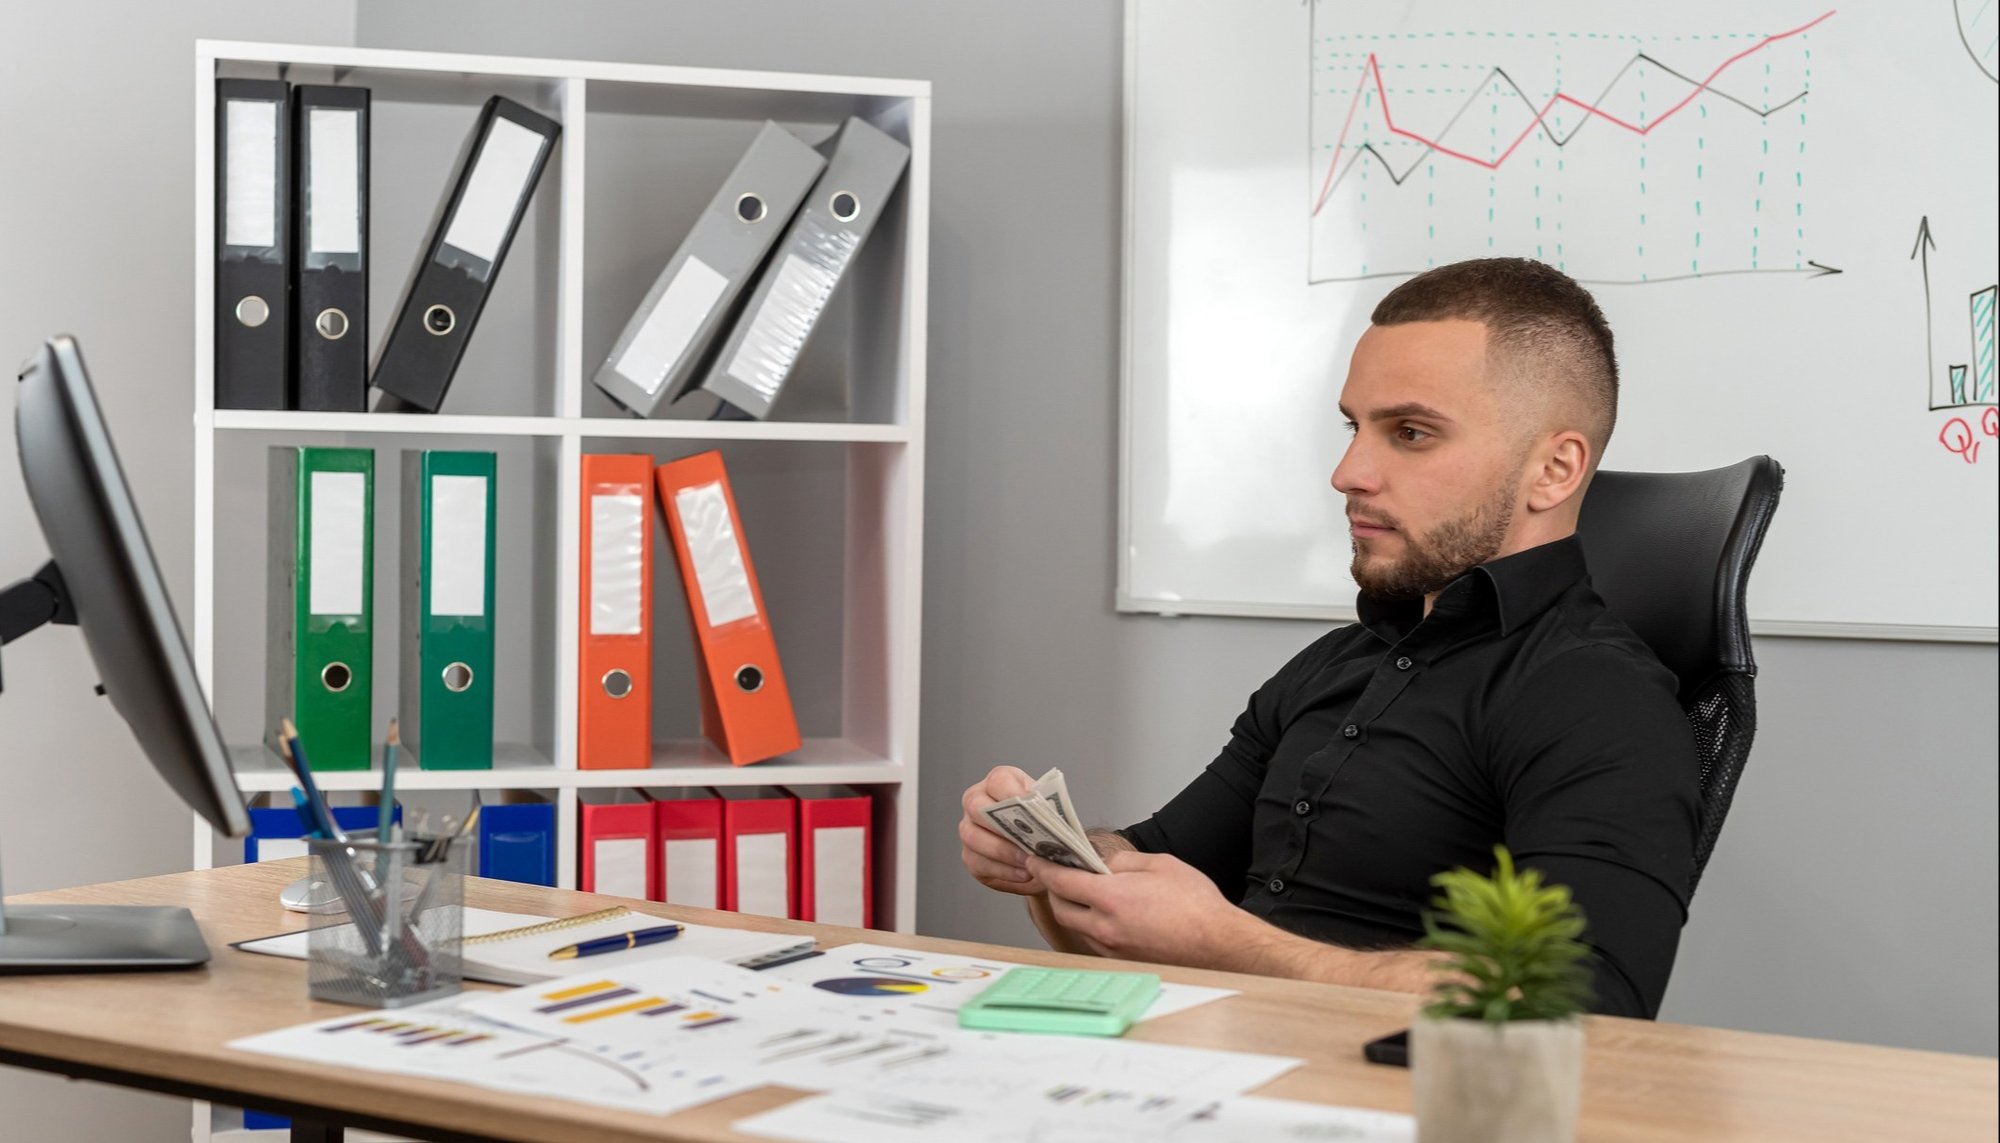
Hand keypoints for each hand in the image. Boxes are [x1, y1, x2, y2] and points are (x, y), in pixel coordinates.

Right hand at [959, 765, 1042, 895]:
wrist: (1043, 855)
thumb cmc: (1045, 827)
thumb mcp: (1051, 814)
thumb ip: (1049, 813)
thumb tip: (1053, 820)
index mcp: (1001, 783)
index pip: (998, 781)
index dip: (1012, 793)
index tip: (1031, 807)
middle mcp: (978, 801)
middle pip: (976, 806)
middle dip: (1003, 826)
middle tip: (1029, 843)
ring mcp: (970, 828)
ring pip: (973, 837)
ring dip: (1003, 852)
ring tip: (1029, 863)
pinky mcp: (970, 856)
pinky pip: (978, 863)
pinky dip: (1003, 871)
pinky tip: (1024, 874)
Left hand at [1028, 850, 1245, 965]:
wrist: (1218, 943)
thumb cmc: (1195, 904)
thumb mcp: (1159, 865)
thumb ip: (1122, 863)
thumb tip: (1100, 864)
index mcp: (1112, 898)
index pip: (1061, 881)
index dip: (1043, 868)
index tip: (1035, 859)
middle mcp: (1106, 927)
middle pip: (1061, 908)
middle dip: (1055, 889)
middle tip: (1059, 873)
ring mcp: (1112, 947)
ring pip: (1077, 925)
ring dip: (1074, 907)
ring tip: (1085, 890)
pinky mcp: (1122, 959)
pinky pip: (1094, 938)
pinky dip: (1091, 923)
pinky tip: (1106, 912)